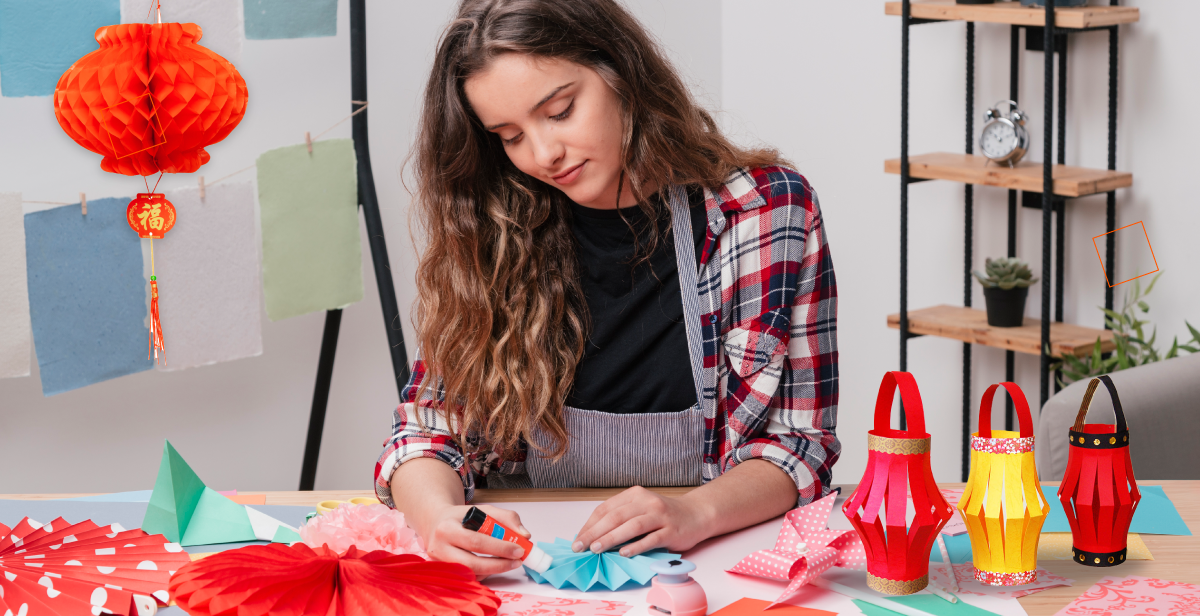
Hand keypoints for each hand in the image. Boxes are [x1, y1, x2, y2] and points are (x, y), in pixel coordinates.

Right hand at [413, 504, 530, 578]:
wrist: (435, 522)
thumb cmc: (461, 517)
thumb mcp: (482, 510)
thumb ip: (506, 518)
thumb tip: (524, 535)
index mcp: (447, 528)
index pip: (477, 541)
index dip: (500, 548)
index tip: (519, 549)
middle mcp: (439, 547)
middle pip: (472, 563)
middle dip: (498, 565)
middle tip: (517, 561)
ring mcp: (439, 563)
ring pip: (470, 574)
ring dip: (493, 570)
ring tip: (507, 562)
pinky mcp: (443, 572)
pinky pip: (467, 577)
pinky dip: (484, 573)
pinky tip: (492, 564)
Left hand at [571, 486, 715, 557]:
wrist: (696, 514)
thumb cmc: (663, 515)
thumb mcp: (641, 509)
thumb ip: (621, 518)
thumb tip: (593, 537)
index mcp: (635, 494)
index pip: (607, 508)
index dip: (590, 524)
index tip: (578, 539)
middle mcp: (647, 502)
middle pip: (616, 517)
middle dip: (595, 532)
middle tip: (580, 546)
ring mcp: (660, 516)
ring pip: (632, 526)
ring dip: (612, 538)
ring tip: (596, 549)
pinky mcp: (671, 531)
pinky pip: (651, 539)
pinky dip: (636, 546)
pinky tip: (624, 553)